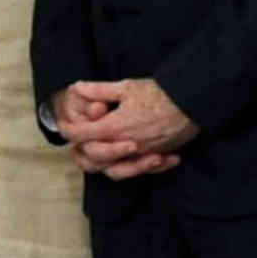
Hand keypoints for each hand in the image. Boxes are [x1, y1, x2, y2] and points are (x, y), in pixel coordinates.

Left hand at [62, 77, 194, 178]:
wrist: (192, 101)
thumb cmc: (159, 92)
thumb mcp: (126, 87)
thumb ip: (99, 90)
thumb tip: (77, 88)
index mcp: (115, 127)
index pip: (83, 135)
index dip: (69, 130)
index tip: (64, 126)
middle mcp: (127, 145)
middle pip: (96, 158)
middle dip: (85, 149)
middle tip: (82, 141)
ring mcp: (143, 154)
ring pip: (118, 170)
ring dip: (108, 164)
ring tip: (104, 156)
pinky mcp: (159, 155)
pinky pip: (144, 169)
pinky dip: (139, 167)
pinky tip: (138, 159)